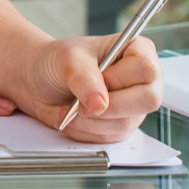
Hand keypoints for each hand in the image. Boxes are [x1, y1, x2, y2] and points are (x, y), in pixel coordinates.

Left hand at [15, 35, 162, 143]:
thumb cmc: (58, 60)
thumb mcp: (68, 59)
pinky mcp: (121, 125)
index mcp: (136, 50)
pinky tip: (71, 117)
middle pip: (148, 100)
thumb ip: (85, 78)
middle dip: (109, 106)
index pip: (146, 69)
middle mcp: (141, 79)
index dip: (120, 79)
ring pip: (126, 123)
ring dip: (90, 121)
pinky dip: (85, 131)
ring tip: (68, 108)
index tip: (99, 79)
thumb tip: (101, 104)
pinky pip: (110, 137)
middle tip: (82, 103)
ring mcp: (133, 105)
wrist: (40, 80)